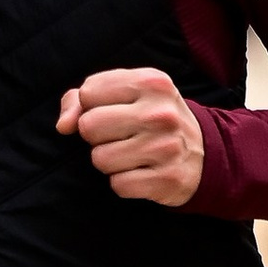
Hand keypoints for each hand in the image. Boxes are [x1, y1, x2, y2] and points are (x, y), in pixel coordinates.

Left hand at [56, 66, 204, 207]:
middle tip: (120, 136)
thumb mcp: (126, 94)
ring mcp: (166, 147)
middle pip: (89, 127)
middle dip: (96, 136)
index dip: (92, 107)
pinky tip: (141, 172)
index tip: (112, 112)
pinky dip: (124, 182)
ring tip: (131, 155)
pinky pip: (118, 185)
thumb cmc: (152, 117)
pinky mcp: (167, 179)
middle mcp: (160, 113)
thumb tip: (63, 126)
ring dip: (109, 161)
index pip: (88, 93)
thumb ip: (82, 99)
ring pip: (100, 159)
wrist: (204, 151)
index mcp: (150, 82)